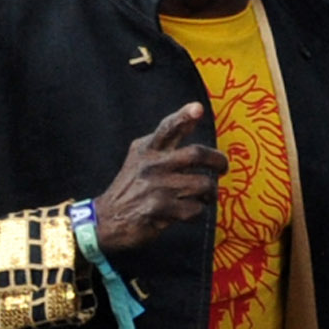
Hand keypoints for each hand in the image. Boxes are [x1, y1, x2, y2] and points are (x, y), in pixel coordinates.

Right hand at [91, 103, 225, 252]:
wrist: (106, 219)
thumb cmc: (131, 188)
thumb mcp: (141, 159)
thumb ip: (166, 142)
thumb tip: (196, 113)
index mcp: (146, 149)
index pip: (167, 128)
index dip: (184, 117)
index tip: (198, 108)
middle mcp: (151, 164)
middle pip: (196, 154)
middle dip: (218, 161)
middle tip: (222, 168)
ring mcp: (156, 186)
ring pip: (203, 184)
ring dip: (209, 193)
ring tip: (202, 196)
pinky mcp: (160, 208)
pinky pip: (196, 208)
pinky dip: (197, 211)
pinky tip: (185, 212)